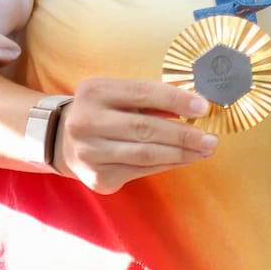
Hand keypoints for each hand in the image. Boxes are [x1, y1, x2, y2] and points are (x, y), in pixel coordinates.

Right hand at [54, 78, 217, 193]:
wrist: (59, 140)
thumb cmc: (102, 111)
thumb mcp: (117, 94)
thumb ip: (149, 97)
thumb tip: (194, 106)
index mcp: (95, 92)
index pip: (143, 93)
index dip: (176, 100)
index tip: (203, 107)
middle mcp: (87, 122)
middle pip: (146, 128)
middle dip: (184, 134)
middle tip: (211, 139)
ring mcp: (89, 153)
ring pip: (146, 154)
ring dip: (182, 153)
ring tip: (205, 150)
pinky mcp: (97, 177)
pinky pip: (141, 171)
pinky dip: (167, 164)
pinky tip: (184, 159)